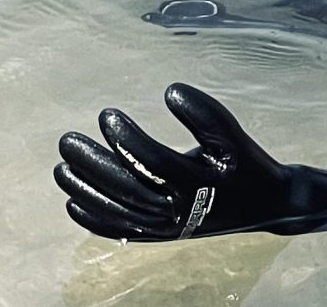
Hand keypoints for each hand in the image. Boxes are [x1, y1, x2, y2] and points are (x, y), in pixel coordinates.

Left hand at [55, 83, 326, 239]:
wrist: (265, 204)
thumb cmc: (245, 162)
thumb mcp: (233, 136)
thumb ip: (205, 113)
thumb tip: (170, 90)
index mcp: (199, 184)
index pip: (152, 161)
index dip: (127, 138)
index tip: (106, 114)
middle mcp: (179, 211)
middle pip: (126, 187)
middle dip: (92, 163)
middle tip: (67, 140)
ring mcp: (167, 227)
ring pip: (117, 211)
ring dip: (85, 191)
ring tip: (61, 168)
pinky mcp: (161, 235)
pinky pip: (122, 231)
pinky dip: (96, 221)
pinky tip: (73, 205)